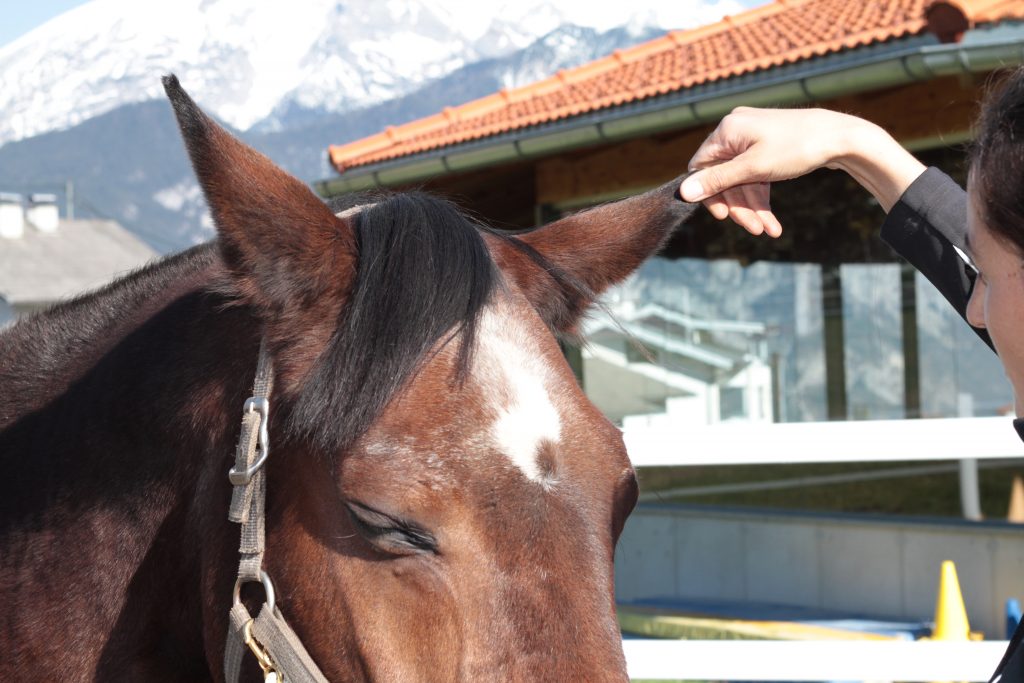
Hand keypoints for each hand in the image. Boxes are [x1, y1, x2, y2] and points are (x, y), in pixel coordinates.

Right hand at [680, 107, 922, 236]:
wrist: (842, 138)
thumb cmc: (797, 148)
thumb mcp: (754, 169)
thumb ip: (718, 181)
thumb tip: (683, 191)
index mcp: (727, 130)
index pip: (702, 167)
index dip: (710, 195)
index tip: (724, 217)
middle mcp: (736, 131)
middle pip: (724, 178)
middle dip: (739, 206)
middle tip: (753, 229)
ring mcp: (753, 139)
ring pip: (742, 182)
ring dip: (753, 207)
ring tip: (768, 230)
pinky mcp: (767, 148)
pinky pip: (755, 177)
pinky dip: (762, 198)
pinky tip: (772, 221)